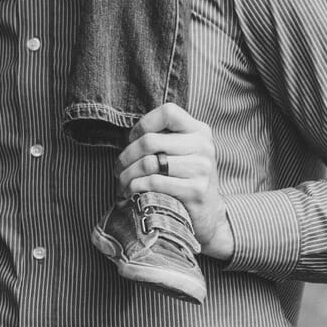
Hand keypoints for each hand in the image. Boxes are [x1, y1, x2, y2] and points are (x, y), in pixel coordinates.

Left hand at [117, 103, 234, 260]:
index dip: (144, 124)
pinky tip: (130, 193)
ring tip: (121, 182)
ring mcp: (202, 168)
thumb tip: (129, 137)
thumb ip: (163, 138)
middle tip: (118, 168)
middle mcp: (203, 146)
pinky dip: (135, 187)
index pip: (168, 112)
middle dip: (126, 156)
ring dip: (126, 175)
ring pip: (148, 164)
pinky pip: (154, 183)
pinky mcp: (196, 190)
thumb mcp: (182, 152)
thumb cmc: (185, 178)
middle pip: (150, 141)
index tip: (133, 140)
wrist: (208, 214)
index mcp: (199, 130)